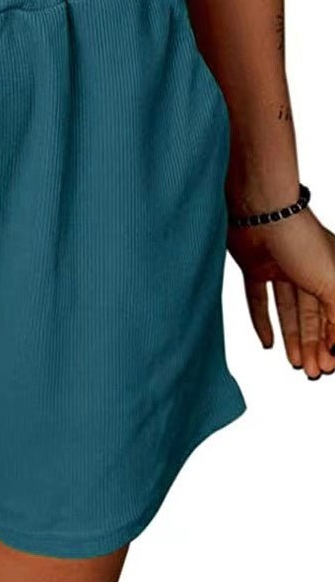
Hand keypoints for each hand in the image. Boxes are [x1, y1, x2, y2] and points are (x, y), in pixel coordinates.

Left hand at [228, 206, 334, 379]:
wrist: (262, 209)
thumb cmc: (301, 238)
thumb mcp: (332, 283)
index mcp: (330, 271)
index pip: (332, 314)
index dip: (330, 340)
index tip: (329, 365)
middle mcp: (306, 269)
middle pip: (311, 315)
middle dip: (313, 344)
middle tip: (312, 372)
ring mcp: (279, 267)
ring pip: (288, 310)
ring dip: (292, 337)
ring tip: (295, 363)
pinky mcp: (254, 265)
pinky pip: (258, 298)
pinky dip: (262, 320)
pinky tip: (266, 343)